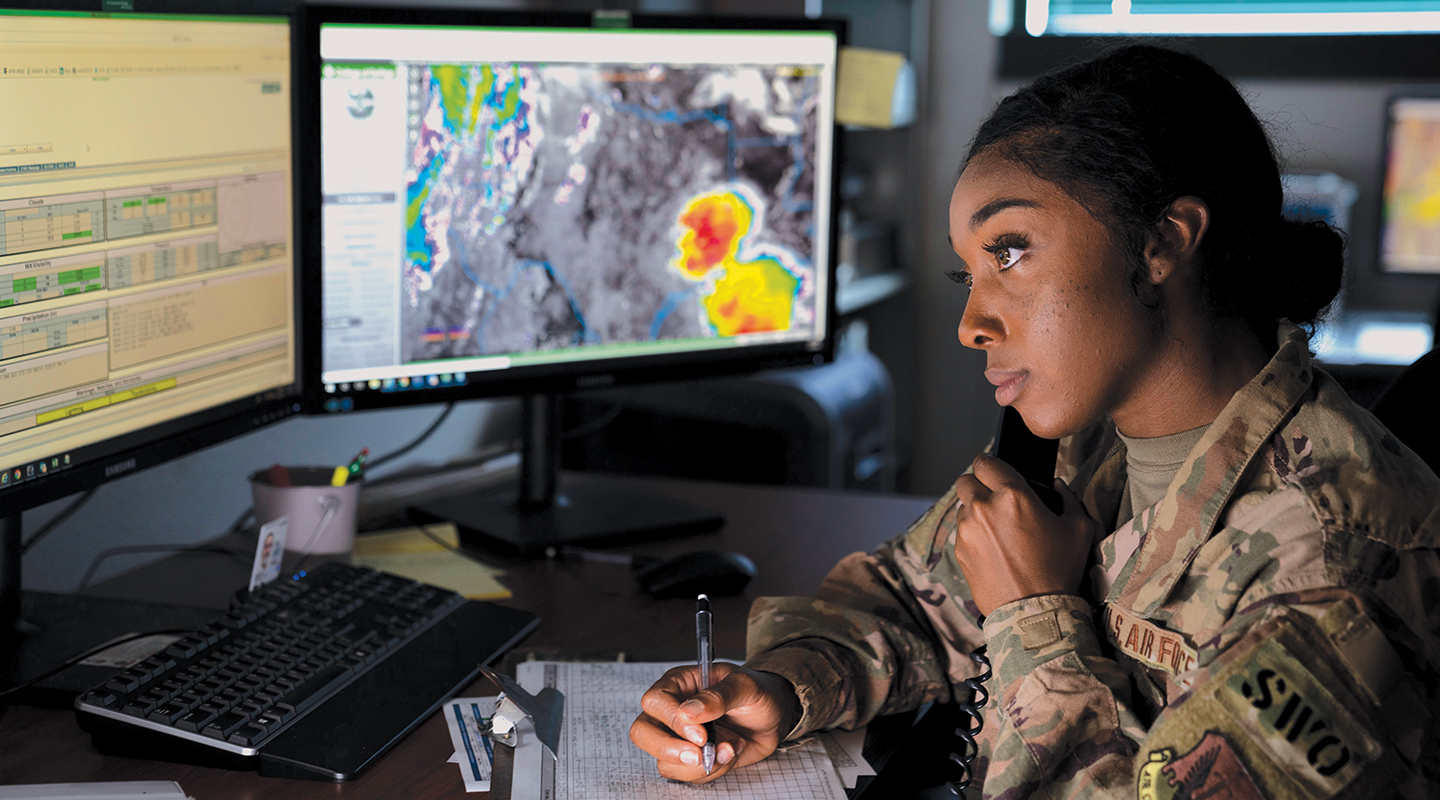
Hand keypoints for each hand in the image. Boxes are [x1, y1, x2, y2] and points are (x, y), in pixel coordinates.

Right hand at [629, 662, 799, 782]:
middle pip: (643, 733)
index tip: (701, 735)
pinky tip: (731, 753)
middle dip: (669, 750)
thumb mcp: (745, 686)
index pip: (655, 701)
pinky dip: (713, 771)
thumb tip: (688, 711)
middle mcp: (673, 711)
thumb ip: (718, 696)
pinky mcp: (692, 759)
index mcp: (680, 684)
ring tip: (730, 747)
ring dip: (701, 763)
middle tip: (700, 755)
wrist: (774, 716)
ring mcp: (680, 738)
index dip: (673, 721)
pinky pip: (688, 775)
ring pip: (664, 761)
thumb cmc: (758, 692)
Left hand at [952, 454, 1098, 615]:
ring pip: (962, 506)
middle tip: (995, 498)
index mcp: (1012, 495)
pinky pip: (961, 532)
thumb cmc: (1058, 571)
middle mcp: (983, 508)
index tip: (996, 471)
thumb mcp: (1079, 530)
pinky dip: (972, 534)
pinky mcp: (959, 551)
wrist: (1034, 611)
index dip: (990, 464)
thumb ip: (1069, 499)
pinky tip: (992, 548)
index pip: (986, 462)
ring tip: (997, 528)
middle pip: (966, 479)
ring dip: (975, 510)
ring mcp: (967, 530)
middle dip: (978, 484)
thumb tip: (1059, 486)